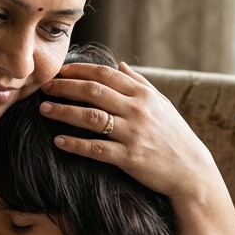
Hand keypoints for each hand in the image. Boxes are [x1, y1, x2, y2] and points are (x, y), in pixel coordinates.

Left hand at [39, 61, 222, 202]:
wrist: (190, 171)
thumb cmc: (174, 135)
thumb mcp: (162, 103)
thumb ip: (139, 82)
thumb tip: (120, 64)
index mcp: (143, 94)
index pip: (105, 74)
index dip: (79, 70)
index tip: (60, 71)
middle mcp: (137, 110)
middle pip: (93, 91)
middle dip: (65, 87)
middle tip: (44, 87)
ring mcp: (133, 133)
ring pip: (90, 117)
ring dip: (63, 111)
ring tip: (44, 109)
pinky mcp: (129, 158)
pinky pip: (96, 149)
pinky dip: (75, 144)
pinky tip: (58, 141)